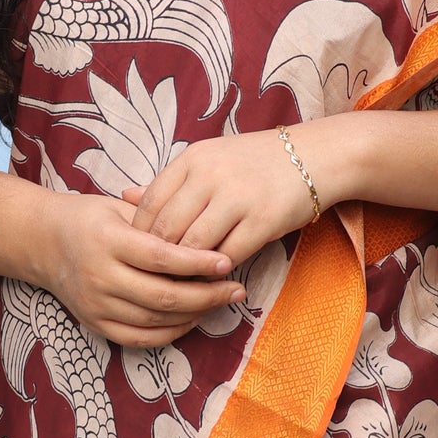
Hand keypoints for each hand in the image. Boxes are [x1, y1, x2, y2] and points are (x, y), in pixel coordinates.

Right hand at [30, 189, 242, 345]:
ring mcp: (95, 304)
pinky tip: (192, 319)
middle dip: (206, 296)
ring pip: (155, 321)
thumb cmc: (90, 219)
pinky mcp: (94, 323)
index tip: (226, 262)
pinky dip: (171, 333)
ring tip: (220, 302)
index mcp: (107, 240)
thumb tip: (207, 238)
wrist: (42, 242)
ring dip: (194, 315)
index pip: (161, 258)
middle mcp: (99, 275)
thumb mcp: (120, 208)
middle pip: (162, 296)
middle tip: (235, 290)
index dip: (197, 263)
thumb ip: (159, 222)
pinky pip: (139, 339)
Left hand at [125, 128, 321, 264]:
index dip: (141, 235)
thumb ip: (168, 182)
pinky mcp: (263, 220)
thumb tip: (124, 197)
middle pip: (167, 229)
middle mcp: (211, 175)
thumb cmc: (254, 162)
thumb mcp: (208, 160)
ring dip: (186, 269)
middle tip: (158, 276)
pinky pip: (227, 255)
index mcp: (193, 159)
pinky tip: (215, 274)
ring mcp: (237, 197)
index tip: (141, 253)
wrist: (313, 157)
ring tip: (184, 280)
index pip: (150, 203)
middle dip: (159, 258)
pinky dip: (216, 270)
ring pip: (194, 247)